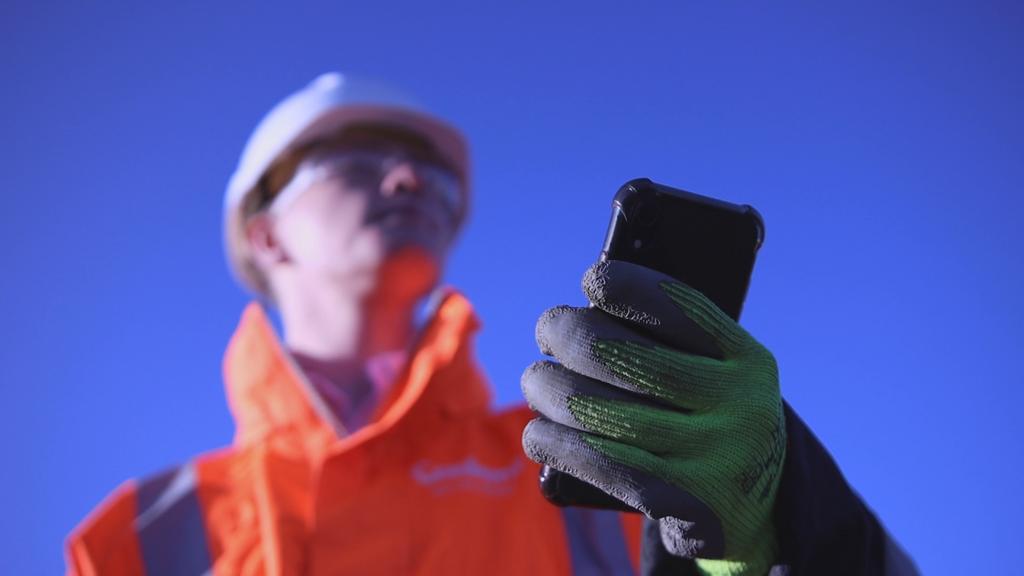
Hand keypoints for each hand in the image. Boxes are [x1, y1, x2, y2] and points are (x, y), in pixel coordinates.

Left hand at [521, 260, 785, 574]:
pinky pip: (599, 462)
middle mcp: (739, 406)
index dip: (627, 287)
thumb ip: (676, 345)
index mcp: (748, 362)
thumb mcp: (722, 377)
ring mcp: (712, 456)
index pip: (681, 309)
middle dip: (569, 334)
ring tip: (536, 381)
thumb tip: (585, 311)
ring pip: (600, 408)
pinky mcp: (680, 501)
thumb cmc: (713, 423)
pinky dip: (556, 441)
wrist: (758, 515)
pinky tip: (537, 432)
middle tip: (548, 331)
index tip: (591, 282)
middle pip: (626, 355)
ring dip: (550, 388)